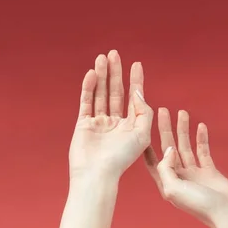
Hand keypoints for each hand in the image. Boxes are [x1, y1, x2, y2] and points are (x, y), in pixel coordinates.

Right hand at [69, 50, 153, 180]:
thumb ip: (143, 112)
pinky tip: (92, 74)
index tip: (137, 64)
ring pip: (101, 94)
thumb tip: (138, 92)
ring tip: (102, 58)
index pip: (134, 98)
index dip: (136, 80)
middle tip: (115, 54)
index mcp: (131, 126)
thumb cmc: (122, 159)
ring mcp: (99, 123)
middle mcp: (115, 123)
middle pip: (116, 92)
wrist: (97, 173)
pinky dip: (88, 87)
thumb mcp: (142, 134)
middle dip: (116, 73)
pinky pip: (86, 102)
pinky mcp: (84, 124)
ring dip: (102, 76)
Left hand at [144, 108, 227, 227]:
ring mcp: (194, 174)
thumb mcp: (173, 188)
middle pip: (168, 148)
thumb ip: (165, 168)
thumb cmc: (200, 206)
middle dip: (165, 129)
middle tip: (162, 110)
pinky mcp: (210, 172)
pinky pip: (203, 151)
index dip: (147, 144)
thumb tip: (168, 150)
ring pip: (186, 146)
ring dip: (183, 129)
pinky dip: (201, 138)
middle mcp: (179, 178)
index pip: (152, 161)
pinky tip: (200, 126)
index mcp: (167, 183)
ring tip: (182, 112)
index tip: (142, 127)